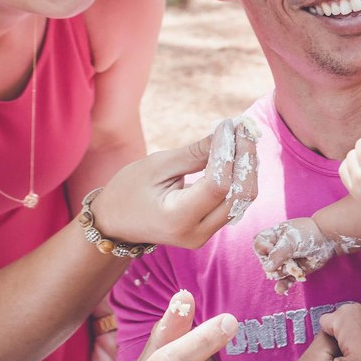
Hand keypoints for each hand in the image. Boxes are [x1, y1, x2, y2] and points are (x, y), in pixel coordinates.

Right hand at [93, 129, 258, 247]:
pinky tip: (236, 156)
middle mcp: (196, 233)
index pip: (218, 185)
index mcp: (177, 218)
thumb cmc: (129, 190)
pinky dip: (239, 178)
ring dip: (246, 168)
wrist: (114, 223)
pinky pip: (234, 202)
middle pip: (239, 195)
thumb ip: (195, 153)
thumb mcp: (157, 166)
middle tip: (243, 129)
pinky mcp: (209, 229)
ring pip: (242, 200)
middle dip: (246, 159)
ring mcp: (205, 235)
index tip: (229, 125)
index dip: (228, 153)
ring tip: (241, 138)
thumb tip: (227, 133)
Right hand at [253, 218, 336, 294]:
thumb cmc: (308, 233)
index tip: (271, 248)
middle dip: (276, 263)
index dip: (263, 249)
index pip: (258, 245)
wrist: (327, 239)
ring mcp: (284, 262)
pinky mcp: (293, 271)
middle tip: (288, 258)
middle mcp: (275, 250)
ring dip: (284, 272)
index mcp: (272, 237)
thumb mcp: (291, 240)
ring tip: (295, 265)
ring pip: (276, 273)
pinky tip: (281, 289)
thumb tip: (267, 268)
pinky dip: (282, 286)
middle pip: (265, 262)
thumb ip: (278, 253)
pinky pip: (284, 282)